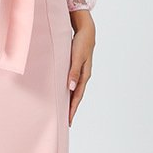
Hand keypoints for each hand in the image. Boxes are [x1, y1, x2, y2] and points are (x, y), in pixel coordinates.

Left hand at [67, 10, 94, 126]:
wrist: (86, 31)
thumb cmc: (81, 43)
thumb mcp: (77, 57)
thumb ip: (74, 72)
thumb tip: (71, 88)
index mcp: (84, 75)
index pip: (78, 96)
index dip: (73, 108)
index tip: (69, 120)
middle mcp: (83, 76)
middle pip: (77, 96)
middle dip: (72, 108)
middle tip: (67, 121)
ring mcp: (81, 72)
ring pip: (75, 90)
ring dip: (71, 100)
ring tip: (66, 110)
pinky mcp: (77, 67)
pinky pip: (74, 83)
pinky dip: (70, 91)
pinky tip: (66, 93)